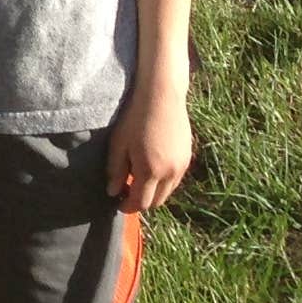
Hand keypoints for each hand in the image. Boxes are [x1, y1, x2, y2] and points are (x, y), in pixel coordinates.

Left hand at [107, 83, 193, 211]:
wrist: (162, 96)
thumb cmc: (135, 118)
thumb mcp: (118, 144)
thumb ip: (115, 171)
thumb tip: (113, 192)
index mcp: (150, 171)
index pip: (141, 203)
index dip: (128, 206)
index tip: (118, 201)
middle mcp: (170, 173)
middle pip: (157, 202)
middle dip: (141, 202)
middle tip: (126, 192)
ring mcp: (182, 166)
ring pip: (168, 192)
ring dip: (154, 192)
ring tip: (138, 179)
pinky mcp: (188, 158)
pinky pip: (175, 180)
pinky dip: (164, 182)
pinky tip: (152, 168)